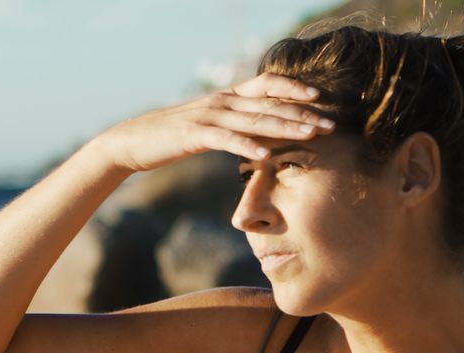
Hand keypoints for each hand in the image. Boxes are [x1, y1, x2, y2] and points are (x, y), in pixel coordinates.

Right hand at [97, 72, 334, 172]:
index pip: (267, 85)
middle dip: (302, 113)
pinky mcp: (194, 135)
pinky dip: (247, 146)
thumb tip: (261, 133)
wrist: (132, 140)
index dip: (294, 88)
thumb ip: (234, 124)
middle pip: (269, 104)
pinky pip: (226, 140)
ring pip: (254, 120)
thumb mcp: (208, 125)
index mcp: (226, 97)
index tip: (320, 98)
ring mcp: (208, 116)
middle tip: (330, 124)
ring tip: (310, 136)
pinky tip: (266, 155)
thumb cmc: (172, 136)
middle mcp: (221, 102)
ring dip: (285, 128)